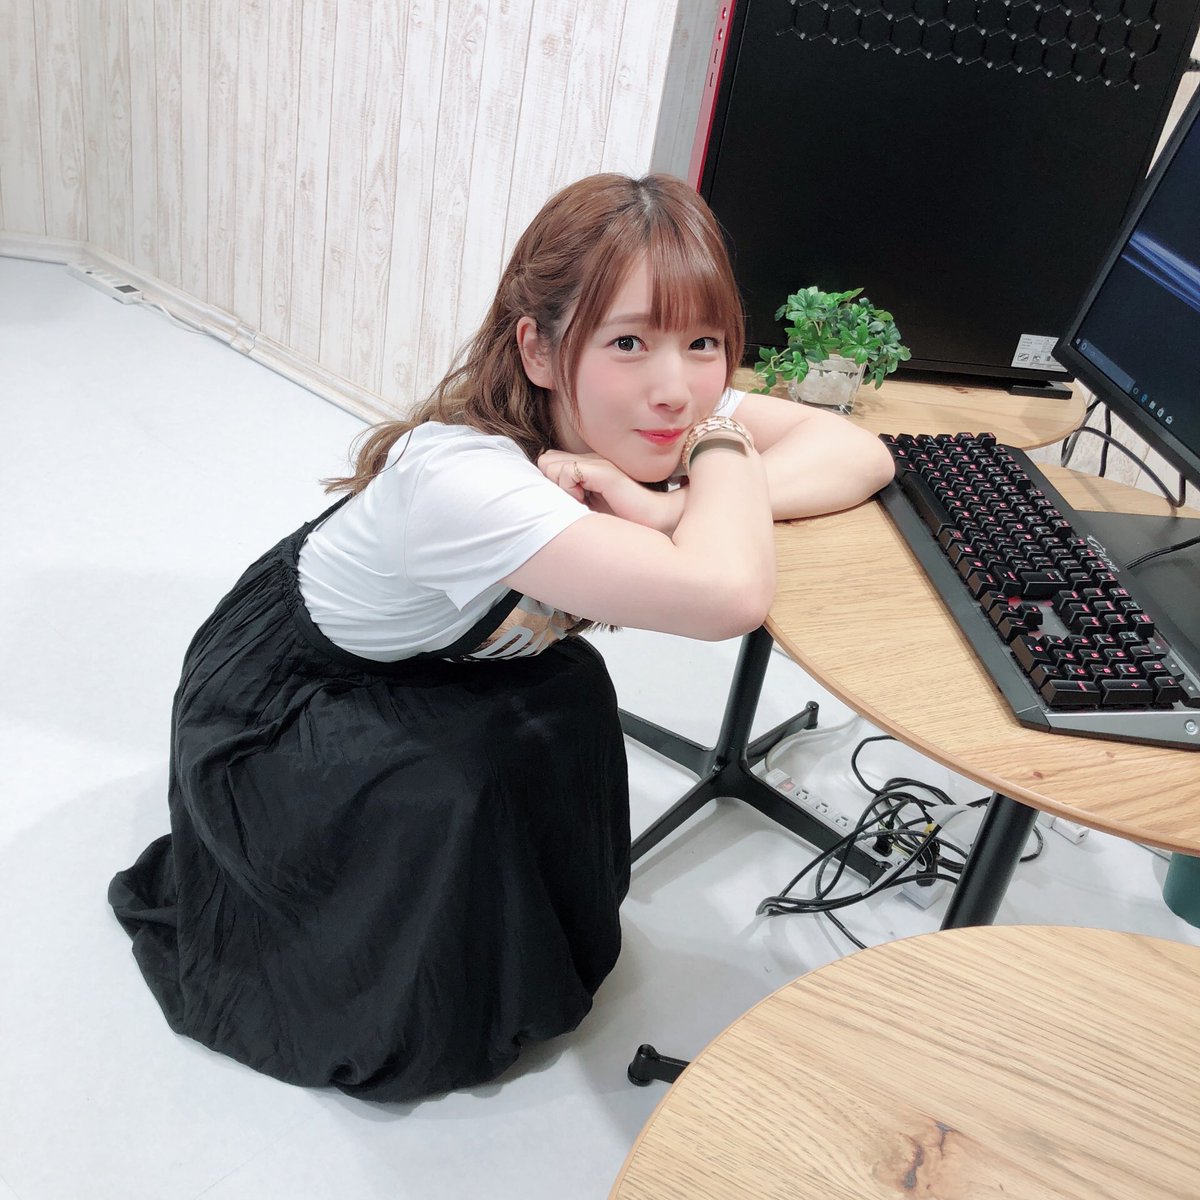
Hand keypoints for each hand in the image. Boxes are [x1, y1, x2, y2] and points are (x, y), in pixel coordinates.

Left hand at [537, 450, 684, 532]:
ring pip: (550, 465)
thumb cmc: (623, 520)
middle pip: (546, 461)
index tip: (568, 502)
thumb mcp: (587, 508)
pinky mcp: (604, 471)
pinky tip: (583, 502)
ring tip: (579, 503)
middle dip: (551, 484)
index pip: (548, 461)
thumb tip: (544, 491)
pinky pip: (566, 473)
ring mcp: (598, 462)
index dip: (551, 483)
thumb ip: (569, 495)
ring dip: (559, 489)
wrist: (656, 522)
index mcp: (588, 465)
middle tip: (573, 503)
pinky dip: (568, 490)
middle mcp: (591, 459)